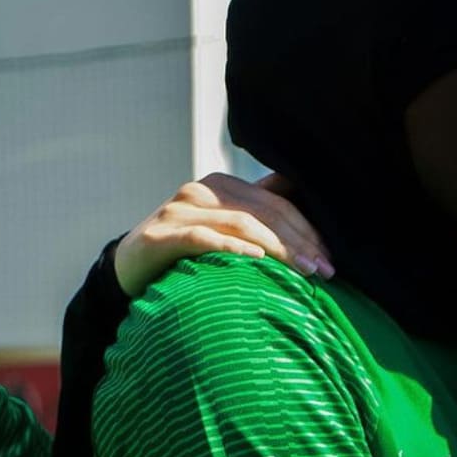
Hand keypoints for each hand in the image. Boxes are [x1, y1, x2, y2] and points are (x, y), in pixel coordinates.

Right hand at [114, 172, 331, 296]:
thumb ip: (257, 213)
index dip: (307, 229)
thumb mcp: (222, 226)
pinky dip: (233, 248)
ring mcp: (179, 211)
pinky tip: (257, 260)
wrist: (125, 268)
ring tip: (304, 271)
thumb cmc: (185, 250)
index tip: (330, 257)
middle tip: (326, 270)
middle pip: (265, 213)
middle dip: (301, 242)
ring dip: (279, 248)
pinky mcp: (159, 235)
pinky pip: (203, 238)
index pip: (277, 203)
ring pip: (241, 223)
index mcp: (223, 185)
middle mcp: (202, 190)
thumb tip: (302, 199)